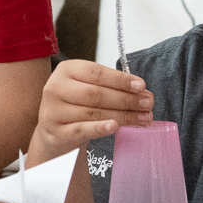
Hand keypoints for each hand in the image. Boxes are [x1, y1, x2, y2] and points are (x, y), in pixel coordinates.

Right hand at [28, 59, 154, 165]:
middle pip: (97, 94)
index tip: (141, 86)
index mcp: (66, 70)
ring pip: (94, 112)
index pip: (96, 73)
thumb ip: (112, 87)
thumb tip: (143, 92)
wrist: (56, 130)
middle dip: (126, 99)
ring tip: (144, 117)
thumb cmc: (78, 105)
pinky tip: (115, 127)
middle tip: (148, 104)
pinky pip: (82, 129)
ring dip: (124, 115)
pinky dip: (100, 128)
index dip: (120, 80)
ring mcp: (54, 111)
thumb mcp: (89, 87)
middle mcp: (56, 88)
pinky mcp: (58, 132)